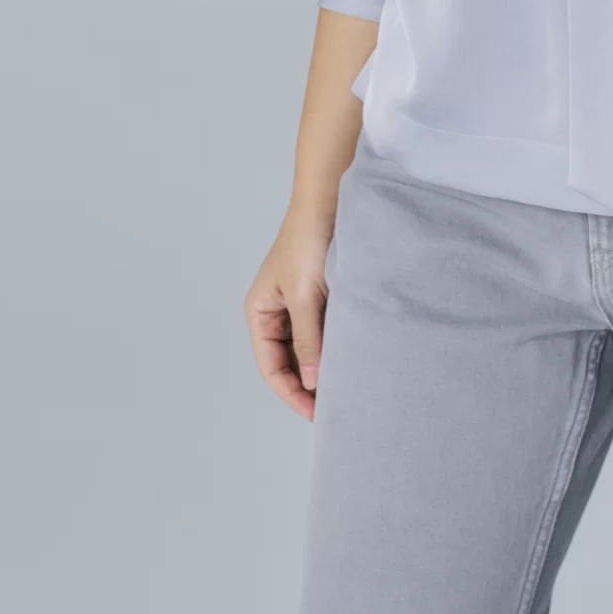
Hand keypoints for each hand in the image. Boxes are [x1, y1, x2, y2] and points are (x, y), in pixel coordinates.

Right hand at [243, 198, 337, 419]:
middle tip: (336, 409)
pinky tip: (352, 360)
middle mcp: (276, 312)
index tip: (318, 415)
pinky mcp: (321, 296)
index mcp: (260, 312)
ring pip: (308, 349)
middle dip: (308, 386)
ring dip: (323, 368)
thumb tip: (314, 384)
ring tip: (346, 390)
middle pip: (289, 363)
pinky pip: (324, 331)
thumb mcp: (305, 296)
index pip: (271, 368)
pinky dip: (335, 347)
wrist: (329, 198)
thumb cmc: (308, 241)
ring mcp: (299, 304)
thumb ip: (308, 340)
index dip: (292, 394)